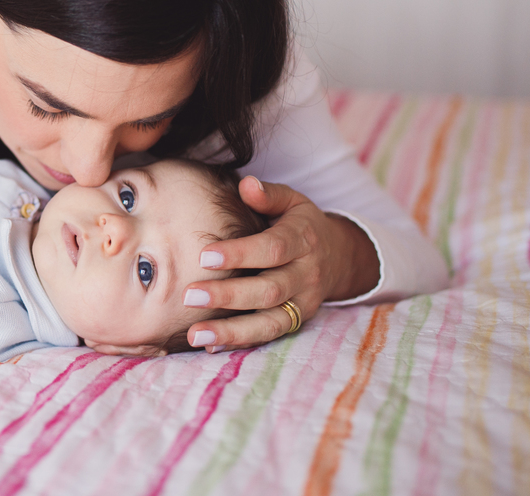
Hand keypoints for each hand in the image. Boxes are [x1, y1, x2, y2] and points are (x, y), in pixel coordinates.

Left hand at [183, 176, 379, 352]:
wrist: (340, 258)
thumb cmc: (301, 225)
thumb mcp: (293, 201)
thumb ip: (270, 194)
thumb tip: (247, 185)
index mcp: (303, 241)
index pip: (273, 249)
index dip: (240, 254)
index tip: (204, 256)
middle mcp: (305, 275)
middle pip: (268, 290)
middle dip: (228, 295)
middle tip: (190, 295)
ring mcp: (303, 302)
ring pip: (269, 322)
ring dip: (231, 331)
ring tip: (194, 333)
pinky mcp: (297, 321)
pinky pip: (268, 336)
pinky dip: (239, 341)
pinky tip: (209, 344)